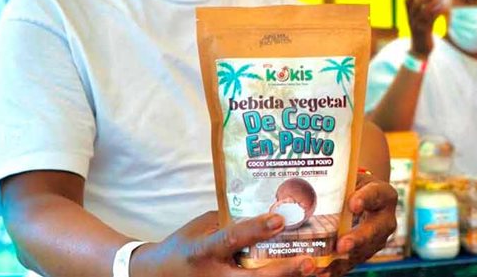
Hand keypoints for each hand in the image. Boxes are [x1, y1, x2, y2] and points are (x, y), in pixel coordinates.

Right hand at [131, 211, 316, 276]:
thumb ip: (232, 220)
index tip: (279, 220)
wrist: (158, 275)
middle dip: (283, 272)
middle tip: (308, 262)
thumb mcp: (203, 227)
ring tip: (317, 272)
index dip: (256, 229)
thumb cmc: (185, 246)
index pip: (231, 239)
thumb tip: (270, 207)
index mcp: (204, 251)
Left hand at [318, 173, 397, 276]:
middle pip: (374, 230)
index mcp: (384, 195)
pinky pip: (352, 263)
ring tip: (325, 266)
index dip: (365, 199)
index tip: (353, 204)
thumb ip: (340, 183)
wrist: (366, 199)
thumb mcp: (352, 179)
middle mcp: (386, 220)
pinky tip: (322, 273)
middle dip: (357, 239)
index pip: (376, 195)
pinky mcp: (366, 253)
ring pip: (363, 251)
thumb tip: (308, 183)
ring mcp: (377, 240)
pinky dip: (336, 269)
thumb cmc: (354, 186)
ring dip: (343, 260)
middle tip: (341, 245)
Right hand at [405, 0, 442, 56]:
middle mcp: (411, 19)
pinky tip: (443, 9)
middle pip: (416, 3)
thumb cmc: (421, 36)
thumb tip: (429, 3)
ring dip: (433, 3)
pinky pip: (431, 18)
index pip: (407, 1)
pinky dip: (437, 12)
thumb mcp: (418, 23)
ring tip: (441, 0)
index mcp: (408, 17)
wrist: (419, 52)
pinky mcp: (424, 31)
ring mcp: (417, 25)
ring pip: (424, 10)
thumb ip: (421, 14)